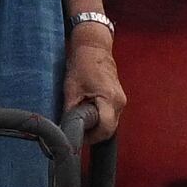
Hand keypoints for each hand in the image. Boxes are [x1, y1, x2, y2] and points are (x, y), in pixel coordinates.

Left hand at [59, 18, 126, 138]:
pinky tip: (88, 111)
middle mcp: (120, 102)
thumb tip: (64, 130)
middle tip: (78, 130)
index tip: (79, 137)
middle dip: (94, 134)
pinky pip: (111, 116)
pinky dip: (101, 118)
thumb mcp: (71, 90)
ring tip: (81, 118)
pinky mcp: (119, 99)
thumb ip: (70, 112)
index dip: (91, 138)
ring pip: (111, 124)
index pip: (105, 130)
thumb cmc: (82, 65)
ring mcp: (121, 101)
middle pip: (109, 130)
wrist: (94, 48)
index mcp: (109, 99)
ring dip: (97, 126)